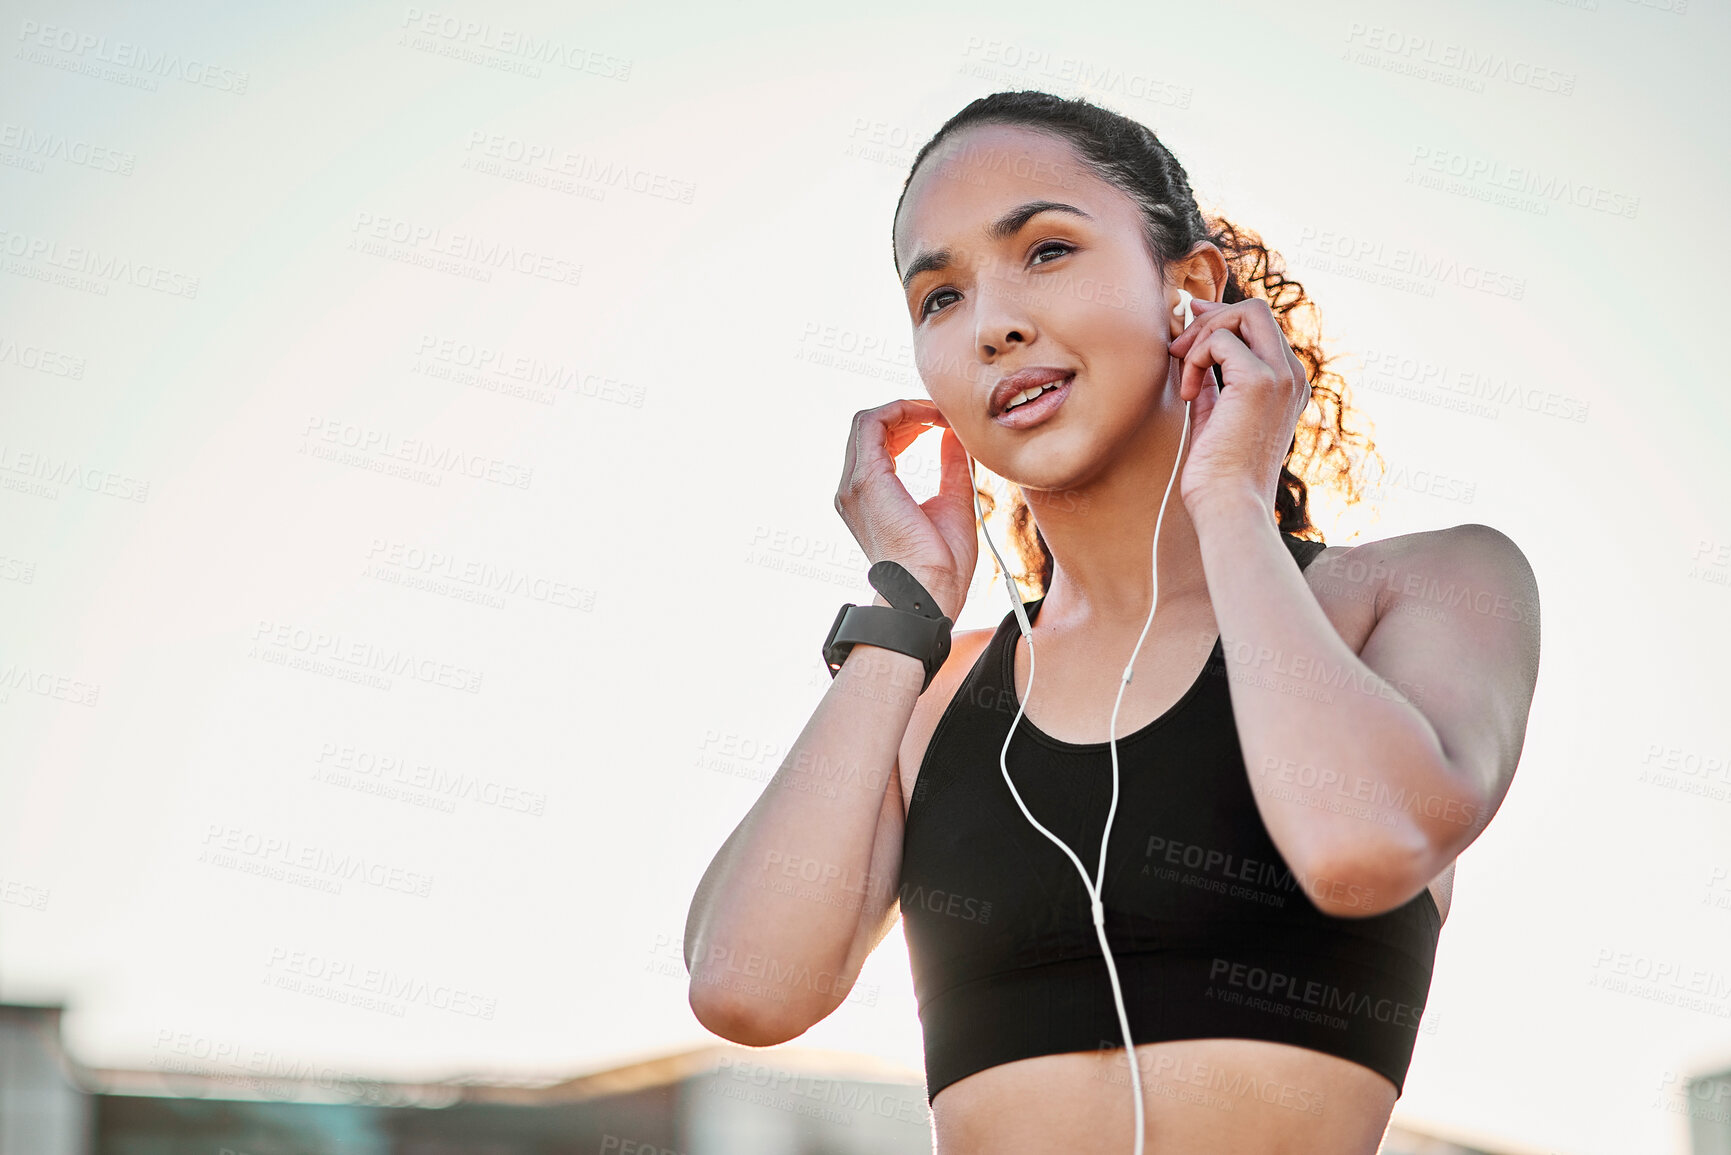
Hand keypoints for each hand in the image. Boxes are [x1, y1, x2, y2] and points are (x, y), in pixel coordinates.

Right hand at [834, 400, 975, 619]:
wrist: (929, 591)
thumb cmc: (941, 563)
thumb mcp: (952, 501)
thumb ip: (950, 466)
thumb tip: (954, 436)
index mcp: (868, 497)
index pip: (877, 443)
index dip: (907, 424)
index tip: (940, 422)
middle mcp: (853, 488)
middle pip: (869, 428)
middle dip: (905, 413)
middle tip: (940, 414)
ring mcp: (854, 484)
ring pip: (868, 421)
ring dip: (904, 409)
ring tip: (937, 413)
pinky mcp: (866, 479)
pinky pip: (873, 424)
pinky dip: (900, 411)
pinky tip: (931, 418)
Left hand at [1165, 297, 1310, 512]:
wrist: (1228, 505)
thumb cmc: (1218, 472)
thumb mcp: (1216, 415)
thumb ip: (1213, 380)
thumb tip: (1194, 345)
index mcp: (1288, 385)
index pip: (1259, 328)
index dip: (1221, 318)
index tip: (1189, 324)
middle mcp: (1293, 376)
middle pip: (1256, 310)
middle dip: (1210, 319)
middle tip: (1179, 349)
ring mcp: (1282, 376)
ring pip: (1244, 314)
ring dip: (1201, 337)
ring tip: (1185, 376)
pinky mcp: (1260, 381)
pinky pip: (1220, 341)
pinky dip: (1195, 359)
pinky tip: (1189, 394)